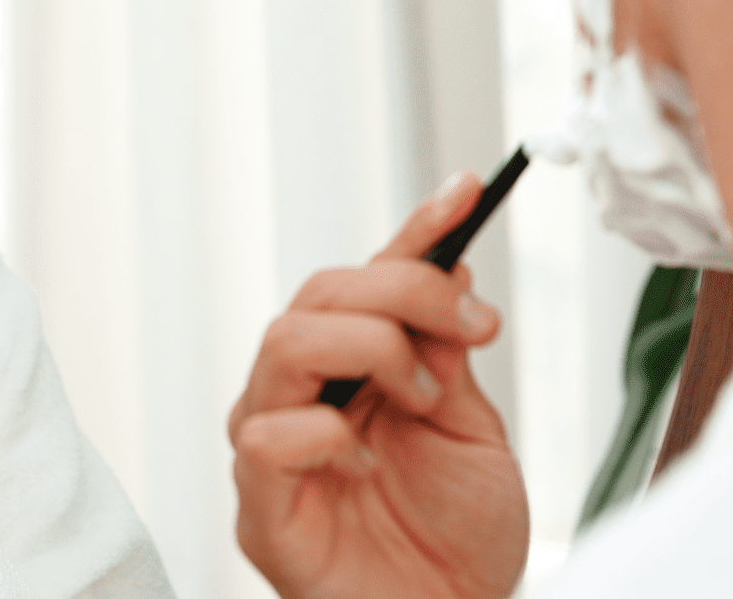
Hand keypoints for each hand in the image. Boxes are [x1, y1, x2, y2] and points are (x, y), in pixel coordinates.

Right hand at [230, 174, 527, 598]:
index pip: (370, 280)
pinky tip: (369, 461)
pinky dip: (327, 435)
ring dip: (369, 350)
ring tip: (421, 399)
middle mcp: (302, 399)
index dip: (415, 231)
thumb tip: (447, 266)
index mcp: (352, 373)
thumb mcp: (471, 428)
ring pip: (282, 344)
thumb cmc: (457, 543)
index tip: (467, 190)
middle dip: (402, 292)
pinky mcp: (261, 510)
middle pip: (318, 296)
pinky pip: (264, 438)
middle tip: (471, 329)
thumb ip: (446, 352)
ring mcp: (272, 450)